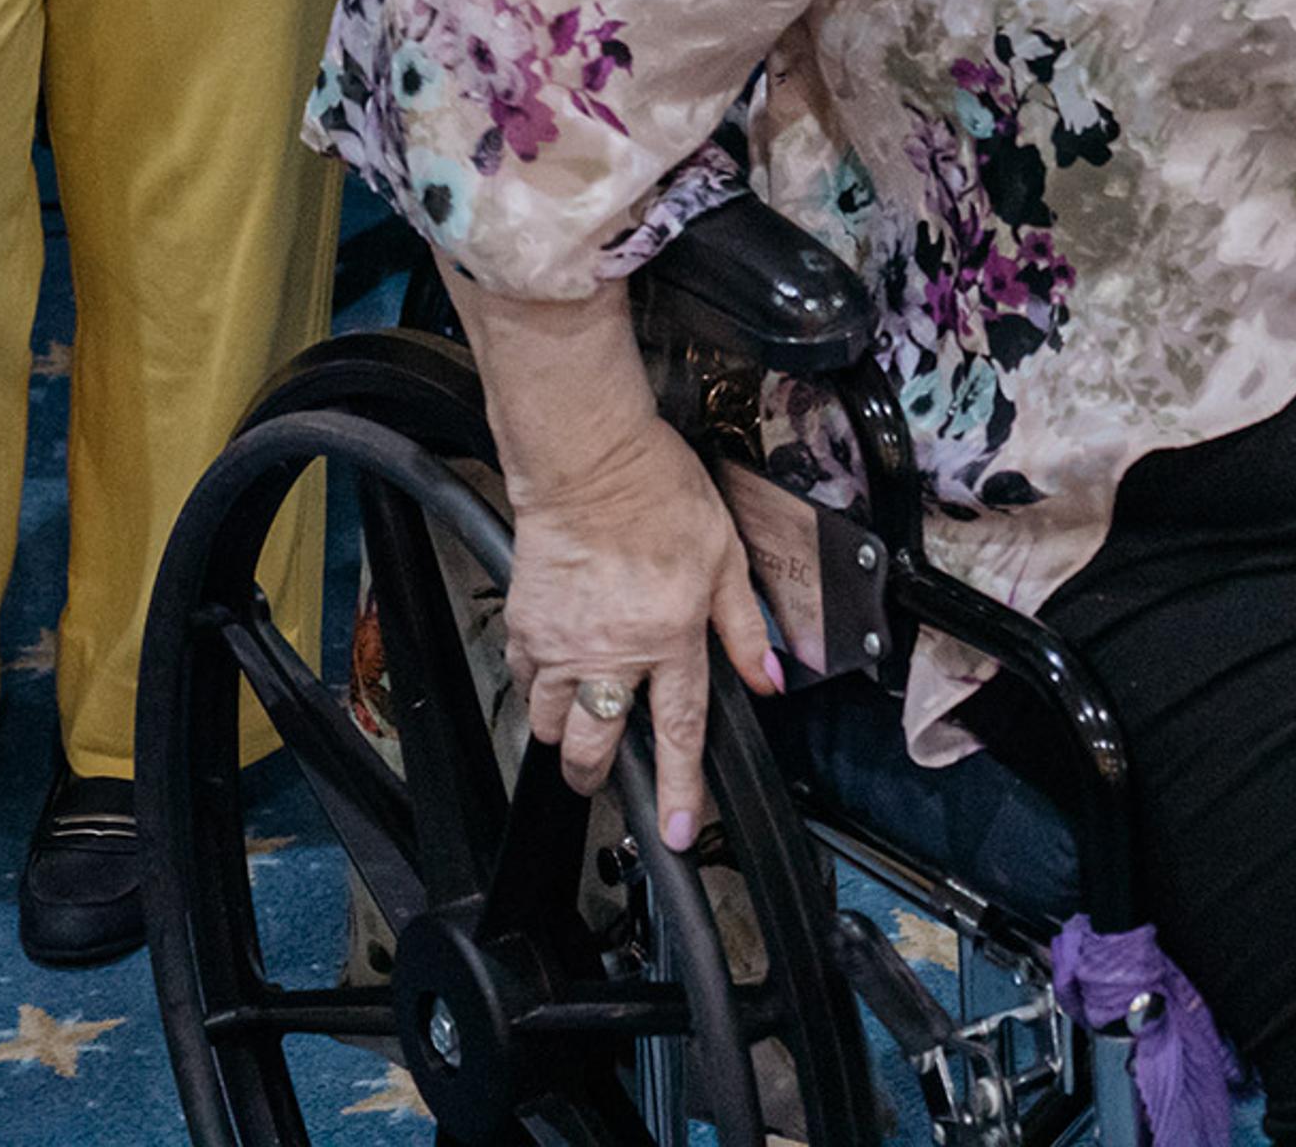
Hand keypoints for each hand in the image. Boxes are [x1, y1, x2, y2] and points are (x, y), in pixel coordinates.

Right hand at [500, 414, 775, 846]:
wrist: (590, 463)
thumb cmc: (662, 496)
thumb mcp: (725, 556)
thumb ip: (745, 625)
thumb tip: (770, 677)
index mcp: (670, 635)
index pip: (679, 729)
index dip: (679, 788)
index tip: (677, 831)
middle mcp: (613, 652)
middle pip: (597, 748)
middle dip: (600, 776)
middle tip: (607, 775)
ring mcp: (562, 645)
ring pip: (554, 727)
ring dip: (568, 734)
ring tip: (583, 720)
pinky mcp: (525, 631)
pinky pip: (526, 685)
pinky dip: (541, 690)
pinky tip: (558, 672)